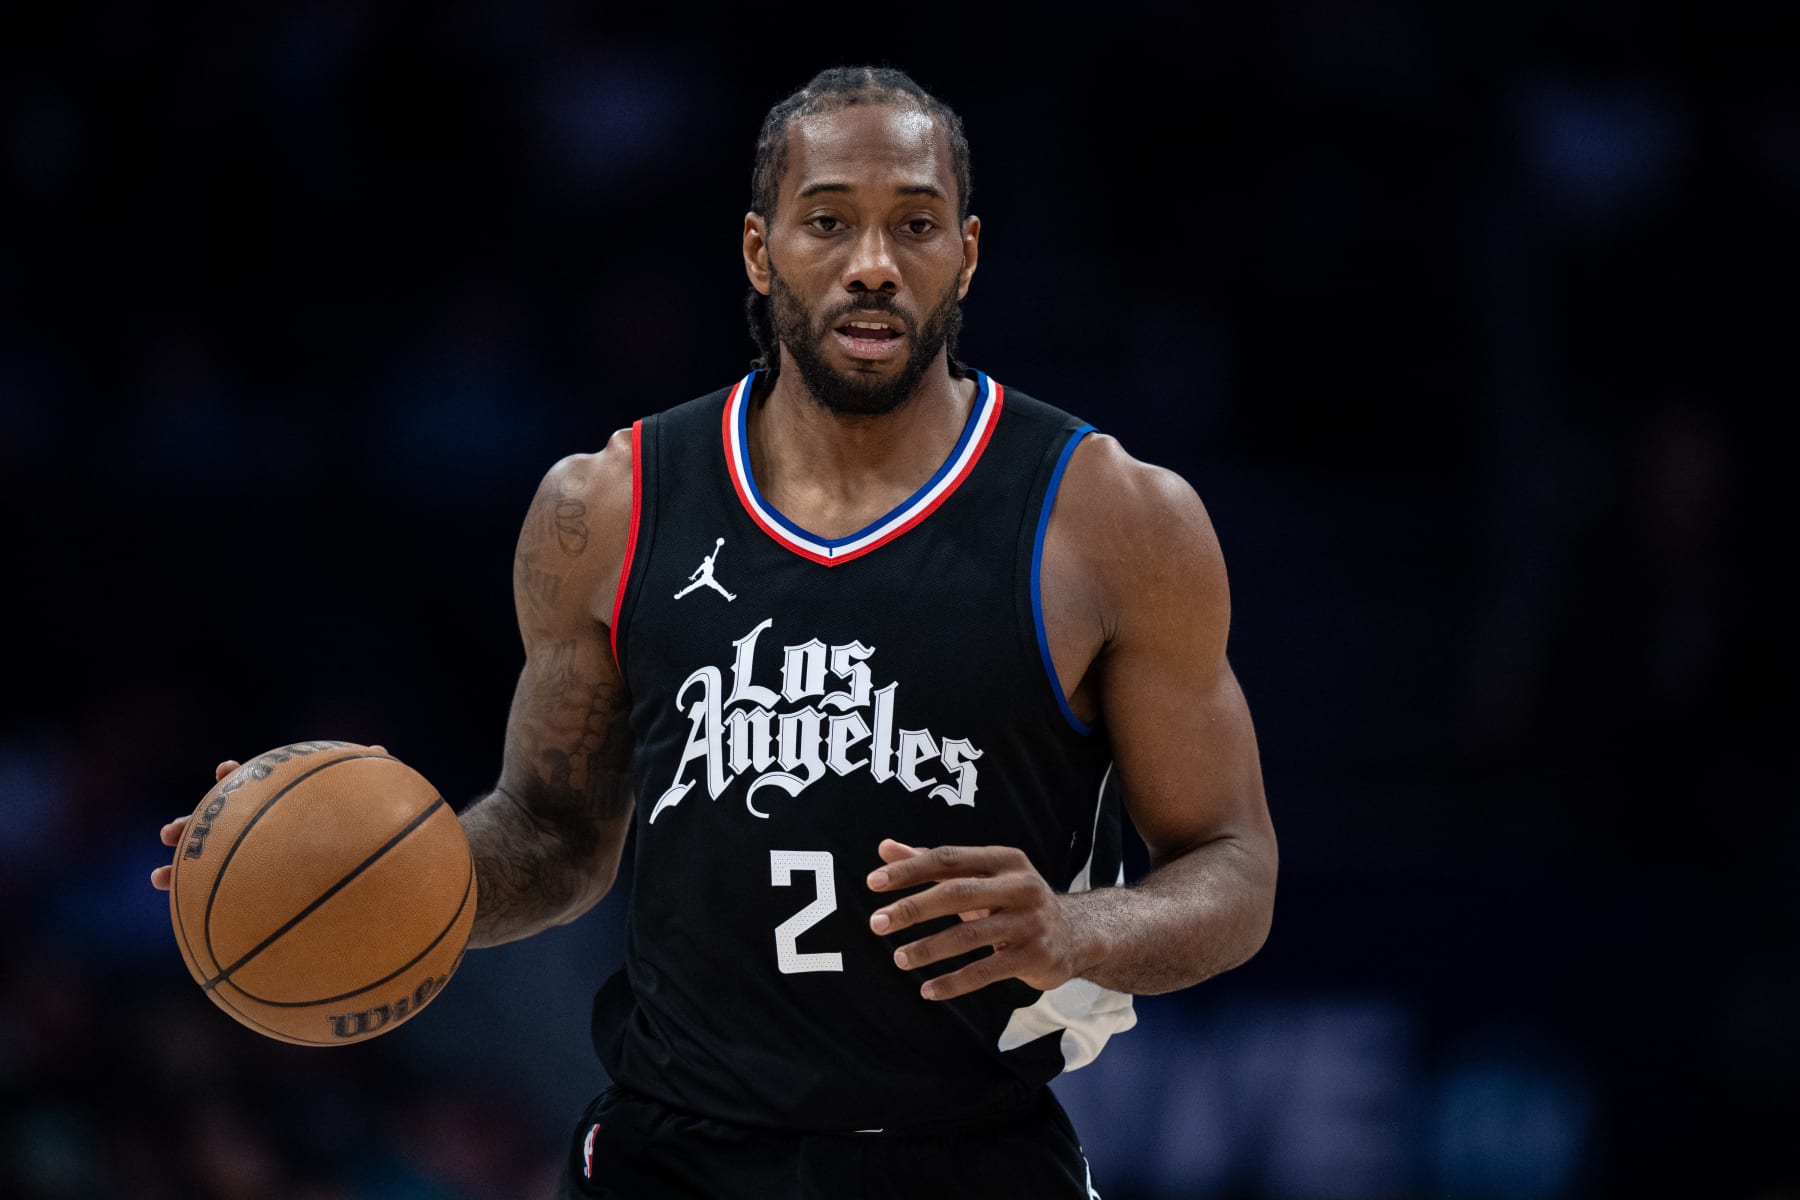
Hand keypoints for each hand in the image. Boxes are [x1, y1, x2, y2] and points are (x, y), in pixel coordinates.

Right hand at [150, 747, 384, 889]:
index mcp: (278, 810)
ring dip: (179, 869)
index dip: (235, 777)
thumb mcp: (368, 810)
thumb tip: (380, 750)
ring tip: (158, 879)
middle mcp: (260, 835)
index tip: (226, 771)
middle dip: (189, 826)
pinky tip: (186, 922)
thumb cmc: (366, 840)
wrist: (362, 882)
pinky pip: (217, 903)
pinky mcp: (251, 897)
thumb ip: (369, 778)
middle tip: (168, 833)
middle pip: (214, 827)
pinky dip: (197, 909)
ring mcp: (253, 866)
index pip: (250, 786)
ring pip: (205, 866)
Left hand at [867, 838, 1092, 1001]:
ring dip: (929, 948)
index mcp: (1003, 860)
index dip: (909, 870)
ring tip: (899, 958)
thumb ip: (934, 864)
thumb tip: (885, 848)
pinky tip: (927, 990)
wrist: (1077, 934)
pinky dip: (954, 982)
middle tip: (877, 923)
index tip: (873, 883)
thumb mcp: (982, 876)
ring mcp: (1029, 922)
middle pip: (957, 893)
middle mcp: (1020, 886)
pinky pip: (986, 971)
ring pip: (969, 936)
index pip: (948, 859)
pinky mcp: (1034, 957)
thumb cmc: (1014, 901)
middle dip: (913, 908)